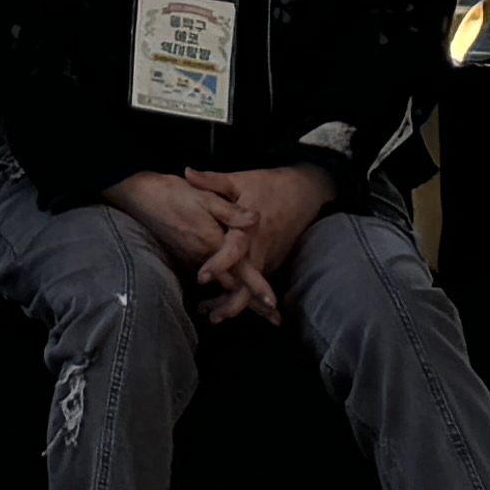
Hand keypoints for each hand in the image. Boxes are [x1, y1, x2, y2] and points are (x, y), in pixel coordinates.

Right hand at [105, 171, 269, 321]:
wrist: (140, 196)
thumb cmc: (173, 193)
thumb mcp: (205, 197)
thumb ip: (231, 212)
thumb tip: (257, 218)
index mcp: (211, 243)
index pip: (240, 271)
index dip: (257, 288)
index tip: (273, 306)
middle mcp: (202, 258)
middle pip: (232, 287)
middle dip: (253, 304)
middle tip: (275, 320)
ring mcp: (192, 259)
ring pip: (220, 285)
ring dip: (238, 300)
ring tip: (258, 312)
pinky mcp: (185, 256)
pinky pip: (209, 279)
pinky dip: (222, 290)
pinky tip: (227, 294)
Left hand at [202, 163, 337, 307]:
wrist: (302, 193)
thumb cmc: (267, 185)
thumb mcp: (239, 180)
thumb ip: (212, 181)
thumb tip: (186, 172)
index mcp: (249, 229)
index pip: (234, 251)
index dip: (218, 264)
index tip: (202, 277)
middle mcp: (260, 248)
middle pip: (248, 283)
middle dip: (232, 302)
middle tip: (212, 317)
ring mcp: (268, 257)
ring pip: (252, 288)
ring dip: (235, 303)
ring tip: (213, 316)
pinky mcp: (271, 261)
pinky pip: (256, 282)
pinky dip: (243, 295)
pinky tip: (225, 306)